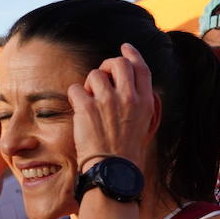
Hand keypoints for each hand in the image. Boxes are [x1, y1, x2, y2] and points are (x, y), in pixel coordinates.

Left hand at [69, 43, 157, 174]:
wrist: (113, 170)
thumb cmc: (128, 152)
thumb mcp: (144, 124)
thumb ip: (141, 103)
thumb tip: (131, 86)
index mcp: (145, 101)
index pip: (141, 68)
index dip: (132, 54)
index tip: (125, 47)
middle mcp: (129, 97)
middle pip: (118, 63)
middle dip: (107, 66)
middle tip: (101, 78)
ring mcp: (107, 101)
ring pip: (94, 75)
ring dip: (89, 86)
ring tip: (90, 103)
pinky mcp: (87, 108)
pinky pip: (76, 88)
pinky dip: (75, 97)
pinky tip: (79, 110)